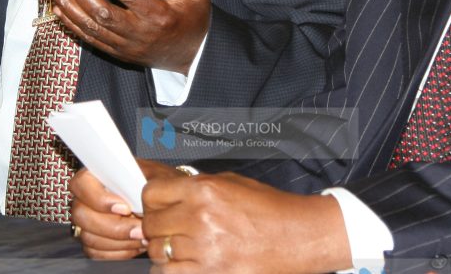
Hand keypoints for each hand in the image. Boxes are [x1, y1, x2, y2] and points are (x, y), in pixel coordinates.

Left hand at [45, 0, 209, 73]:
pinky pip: (90, 40)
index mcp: (157, 15)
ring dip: (69, 6)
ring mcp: (126, 46)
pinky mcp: (118, 53)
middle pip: (102, 13)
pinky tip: (59, 8)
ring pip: (91, 27)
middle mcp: (139, 32)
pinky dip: (72, 24)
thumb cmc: (193, 20)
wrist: (191, 56)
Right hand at [70, 159, 183, 259]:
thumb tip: (136, 193)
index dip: (99, 199)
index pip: (81, 183)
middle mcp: (85, 198)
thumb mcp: (155, 178)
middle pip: (82, 215)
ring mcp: (86, 221)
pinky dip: (119, 252)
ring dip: (120, 242)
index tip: (126, 208)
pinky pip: (96, 253)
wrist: (163, 206)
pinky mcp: (93, 240)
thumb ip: (143, 183)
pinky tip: (136, 245)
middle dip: (114, 227)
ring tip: (143, 238)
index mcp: (96, 175)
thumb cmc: (156, 187)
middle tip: (140, 229)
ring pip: (89, 237)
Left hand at [141, 172, 350, 273]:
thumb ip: (195, 187)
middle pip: (151, 224)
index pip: (151, 194)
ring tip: (181, 247)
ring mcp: (203, 250)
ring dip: (164, 250)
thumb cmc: (269, 209)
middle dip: (157, 226)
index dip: (151, 200)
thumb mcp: (231, 184)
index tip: (157, 206)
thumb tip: (167, 190)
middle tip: (170, 228)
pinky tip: (186, 263)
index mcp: (204, 190)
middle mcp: (199, 218)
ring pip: (157, 252)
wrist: (299, 237)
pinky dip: (172, 270)